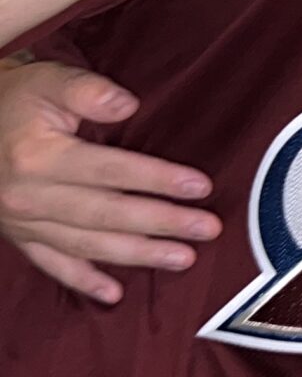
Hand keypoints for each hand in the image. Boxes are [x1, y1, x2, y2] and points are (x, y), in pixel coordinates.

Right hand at [0, 61, 216, 304]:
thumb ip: (87, 91)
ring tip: (183, 258)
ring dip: (138, 254)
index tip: (200, 187)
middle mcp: (29, 196)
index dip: (157, 179)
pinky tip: (113, 294)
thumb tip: (128, 105)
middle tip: (207, 229)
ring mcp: (22, 221)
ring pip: (88, 244)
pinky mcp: (19, 236)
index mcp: (39, 157)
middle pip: (107, 214)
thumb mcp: (47, 82)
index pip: (110, 171)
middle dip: (162, 223)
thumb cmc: (14, 101)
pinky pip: (52, 264)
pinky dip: (83, 281)